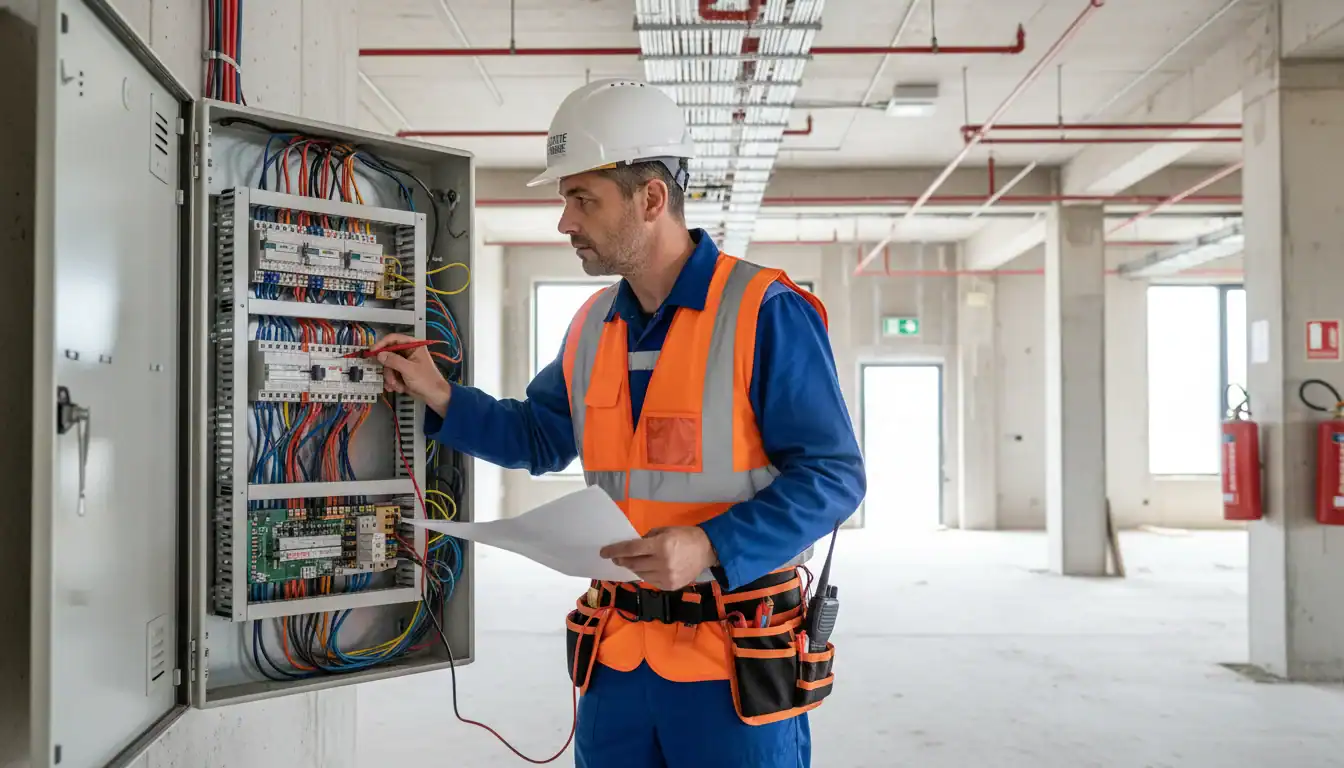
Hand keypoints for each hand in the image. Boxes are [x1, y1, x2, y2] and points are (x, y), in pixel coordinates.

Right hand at [370, 333, 451, 415]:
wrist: (434, 396)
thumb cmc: (427, 381)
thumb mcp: (409, 369)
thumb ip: (393, 361)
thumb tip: (380, 355)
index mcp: (414, 345)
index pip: (394, 339)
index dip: (382, 344)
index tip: (372, 351)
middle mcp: (408, 352)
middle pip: (388, 354)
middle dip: (388, 368)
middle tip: (390, 377)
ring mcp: (405, 363)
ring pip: (388, 366)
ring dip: (390, 377)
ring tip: (398, 385)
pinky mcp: (402, 372)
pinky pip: (391, 374)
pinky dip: (392, 382)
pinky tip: (398, 388)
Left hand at [600, 527, 717, 590]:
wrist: (707, 550)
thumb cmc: (685, 536)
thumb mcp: (665, 530)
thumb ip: (647, 539)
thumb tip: (632, 547)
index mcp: (660, 546)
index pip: (631, 549)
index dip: (615, 551)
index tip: (604, 553)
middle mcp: (662, 563)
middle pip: (633, 564)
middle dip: (622, 560)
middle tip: (616, 558)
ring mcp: (666, 577)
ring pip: (640, 574)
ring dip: (633, 568)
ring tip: (631, 563)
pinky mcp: (670, 586)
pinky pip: (650, 581)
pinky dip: (645, 575)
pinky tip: (646, 569)